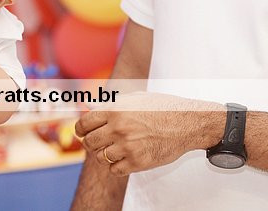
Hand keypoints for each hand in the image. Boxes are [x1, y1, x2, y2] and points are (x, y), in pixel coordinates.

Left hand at [74, 92, 223, 175]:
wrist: (187, 123)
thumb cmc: (161, 108)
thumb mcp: (134, 98)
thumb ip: (110, 104)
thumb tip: (89, 107)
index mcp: (115, 110)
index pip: (83, 123)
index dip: (81, 129)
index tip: (83, 132)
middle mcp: (118, 128)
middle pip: (89, 142)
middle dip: (91, 142)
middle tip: (99, 142)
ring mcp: (127, 146)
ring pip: (100, 157)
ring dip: (105, 154)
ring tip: (114, 149)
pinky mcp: (137, 162)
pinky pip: (114, 169)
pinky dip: (116, 166)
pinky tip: (124, 158)